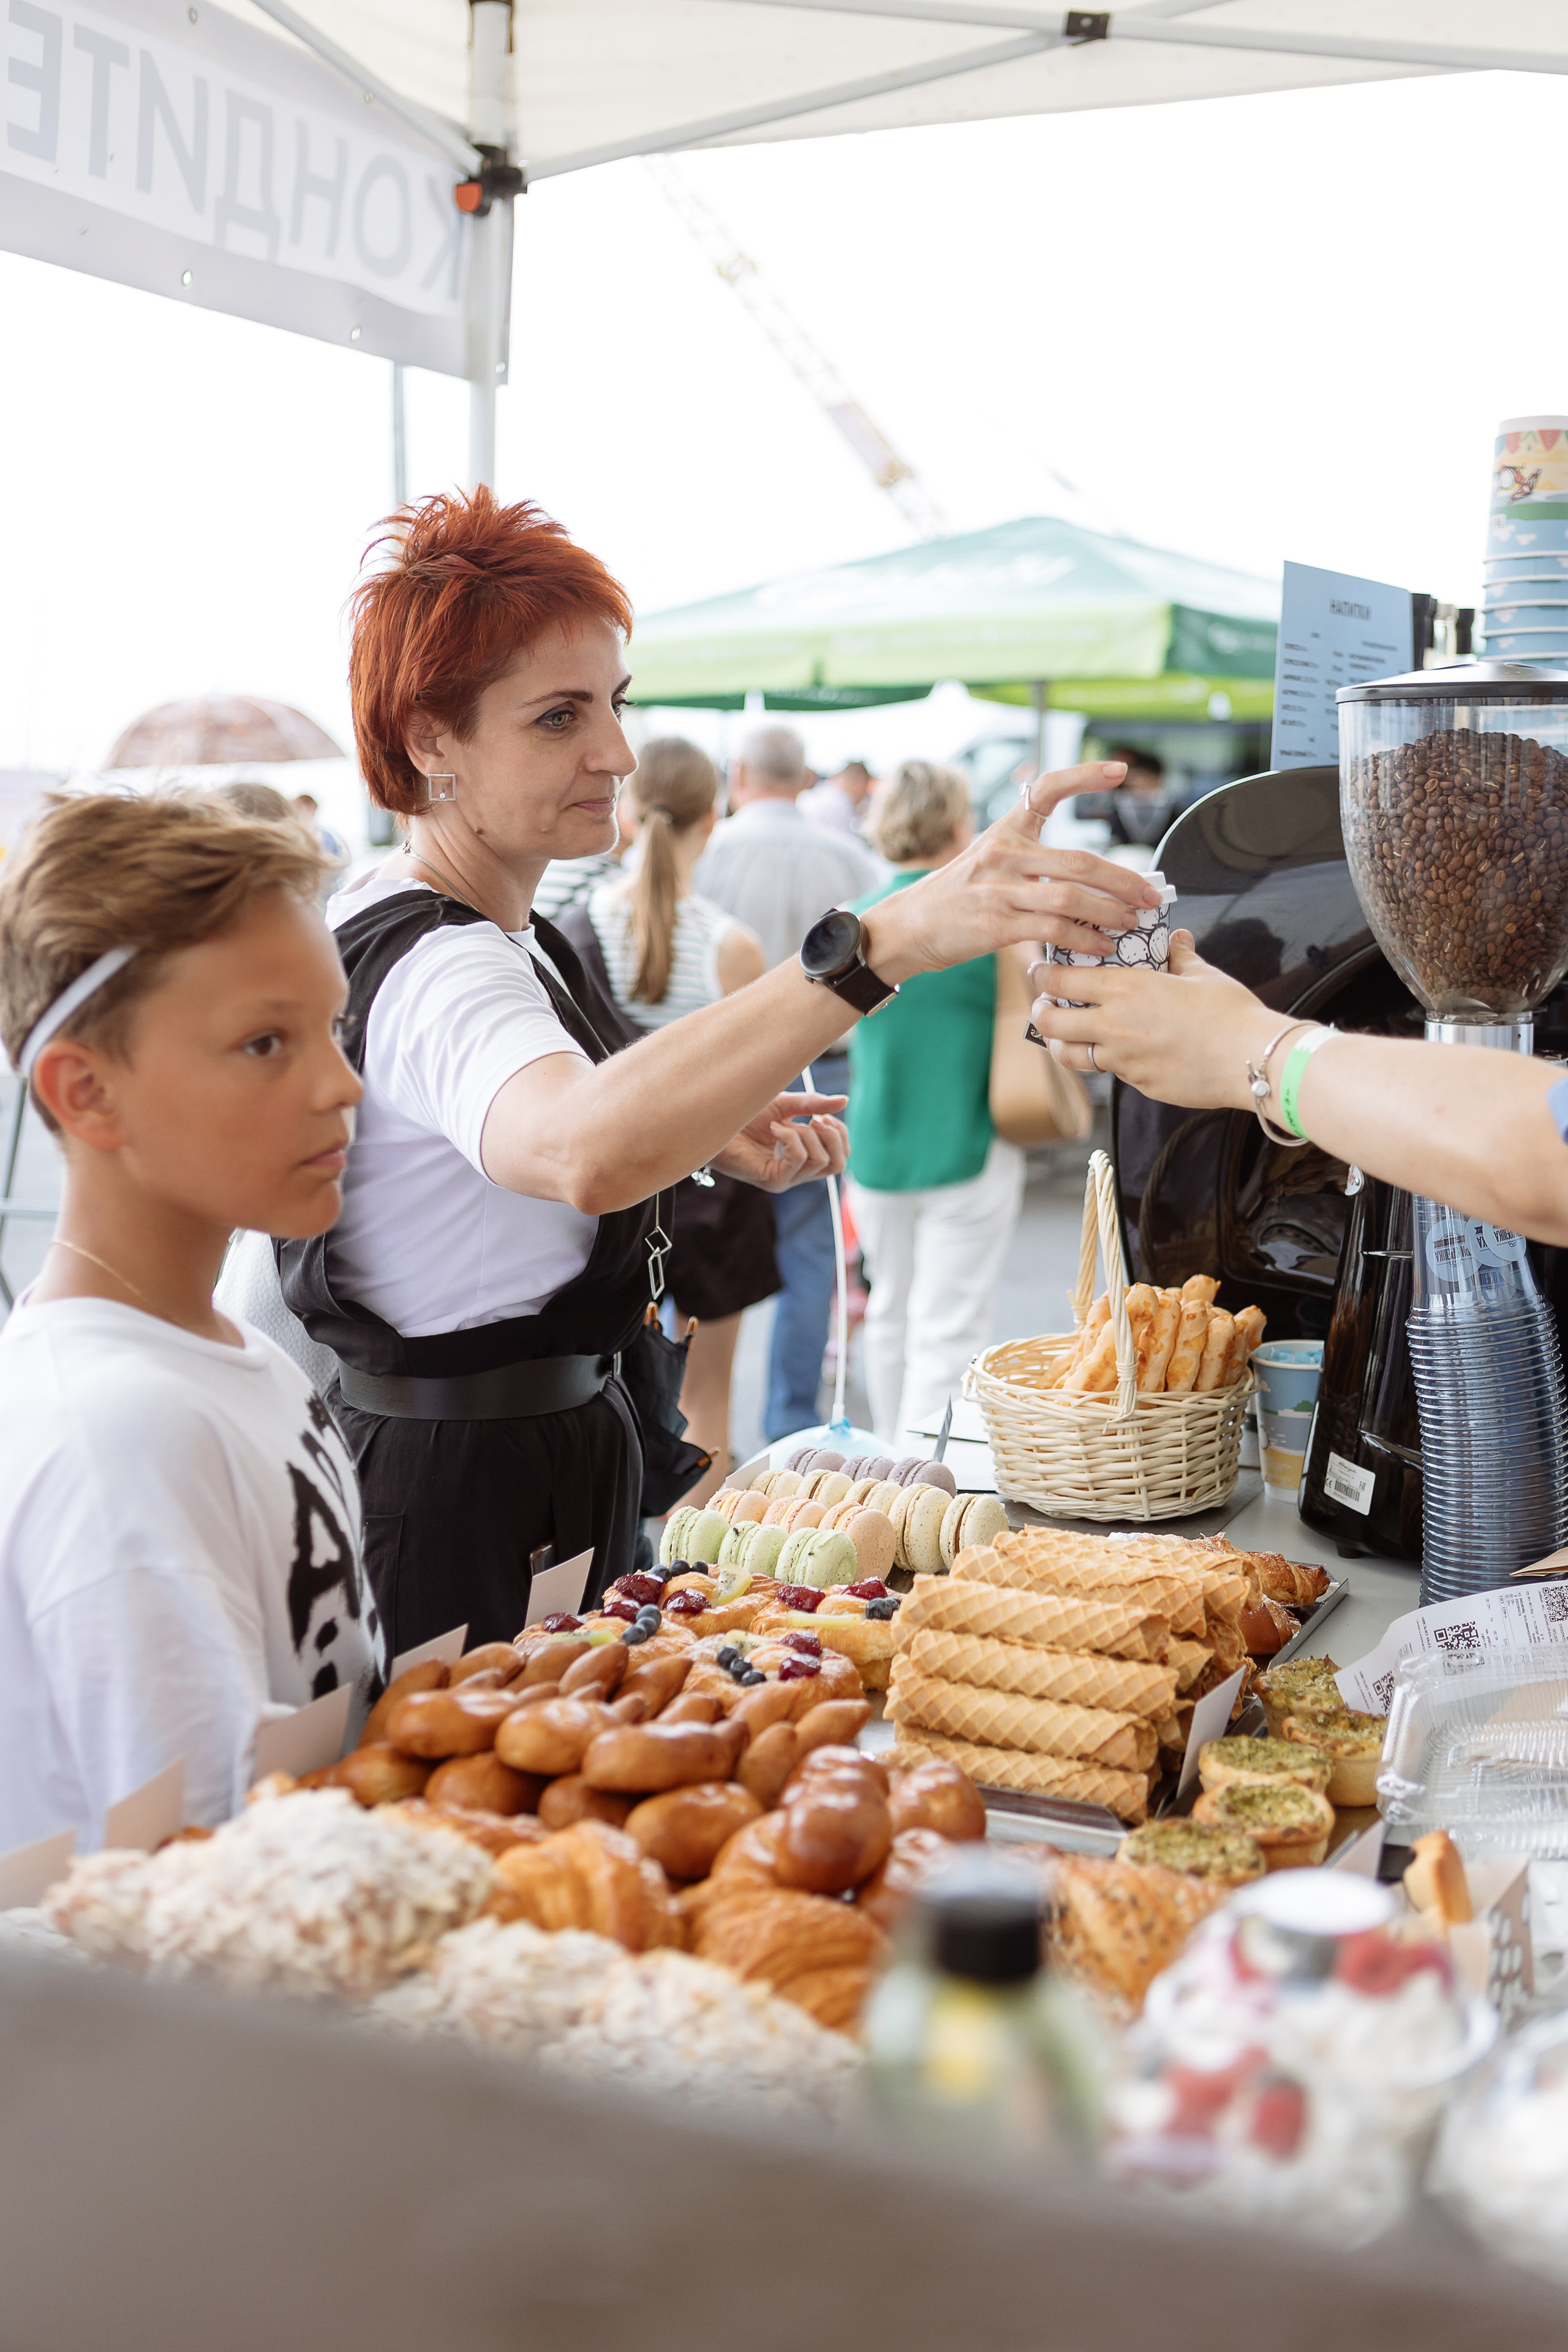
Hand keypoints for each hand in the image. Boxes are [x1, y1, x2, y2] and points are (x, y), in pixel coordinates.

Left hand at [709, 1091, 849, 1192]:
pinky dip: (791, 1138)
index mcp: (803, 1158)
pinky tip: (774, 1128)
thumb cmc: (743, 1114)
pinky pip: (799, 1159)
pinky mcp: (771, 1179)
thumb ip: (813, 1105)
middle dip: (833, 1136)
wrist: (714, 1120)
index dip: (840, 1134)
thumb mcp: (785, 1105)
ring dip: (806, 1134)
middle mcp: (796, 1172)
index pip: (840, 1158)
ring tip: (781, 1124)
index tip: (823, 1116)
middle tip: (813, 1119)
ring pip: (820, 1161)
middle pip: (838, 1165)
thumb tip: (843, 1101)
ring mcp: (785, 1179)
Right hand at [860, 761, 1162, 983]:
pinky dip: (1084, 939)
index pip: (1045, 789)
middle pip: (1079, 861)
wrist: (907, 927)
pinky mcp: (996, 924)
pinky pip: (1053, 929)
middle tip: (1150, 893)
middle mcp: (1004, 855)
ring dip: (1110, 912)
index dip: (1084, 776)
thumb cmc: (954, 899)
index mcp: (1004, 832)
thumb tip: (1083, 874)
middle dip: (1123, 878)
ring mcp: (999, 889)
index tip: (1118, 771)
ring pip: (1071, 897)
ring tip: (1133, 922)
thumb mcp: (985, 861)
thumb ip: (1029, 860)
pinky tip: (1101, 946)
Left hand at [1025, 932, 1278, 1109]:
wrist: (1250, 1058)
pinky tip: (1121, 1051)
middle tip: (1043, 1005)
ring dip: (1061, 1044)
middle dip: (1041, 1012)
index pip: (1061, 979)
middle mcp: (1114, 1025)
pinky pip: (1113, 1072)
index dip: (1043, 974)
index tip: (1041, 970)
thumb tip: (1178, 939)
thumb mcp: (1202, 974)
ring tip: (1063, 1035)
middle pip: (1052, 1021)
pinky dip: (1109, 1061)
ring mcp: (1123, 1060)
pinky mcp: (1139, 1084)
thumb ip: (1179, 956)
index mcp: (1124, 988)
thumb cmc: (1229, 1012)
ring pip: (1072, 1055)